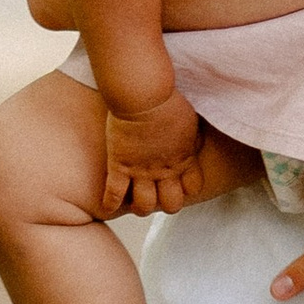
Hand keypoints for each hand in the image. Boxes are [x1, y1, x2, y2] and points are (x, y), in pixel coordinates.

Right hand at [100, 90, 209, 215]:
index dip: (186, 188)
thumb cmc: (168, 101)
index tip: (179, 183)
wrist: (144, 95)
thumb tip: (195, 143)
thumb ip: (192, 138)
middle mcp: (165, 171)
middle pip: (171, 205)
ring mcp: (141, 171)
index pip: (192, 189)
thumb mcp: (191, 122)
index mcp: (184, 159)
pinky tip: (108, 208)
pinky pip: (114, 193)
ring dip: (141, 207)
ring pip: (144, 206)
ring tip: (136, 202)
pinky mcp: (120, 165)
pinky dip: (110, 204)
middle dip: (166, 204)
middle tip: (158, 195)